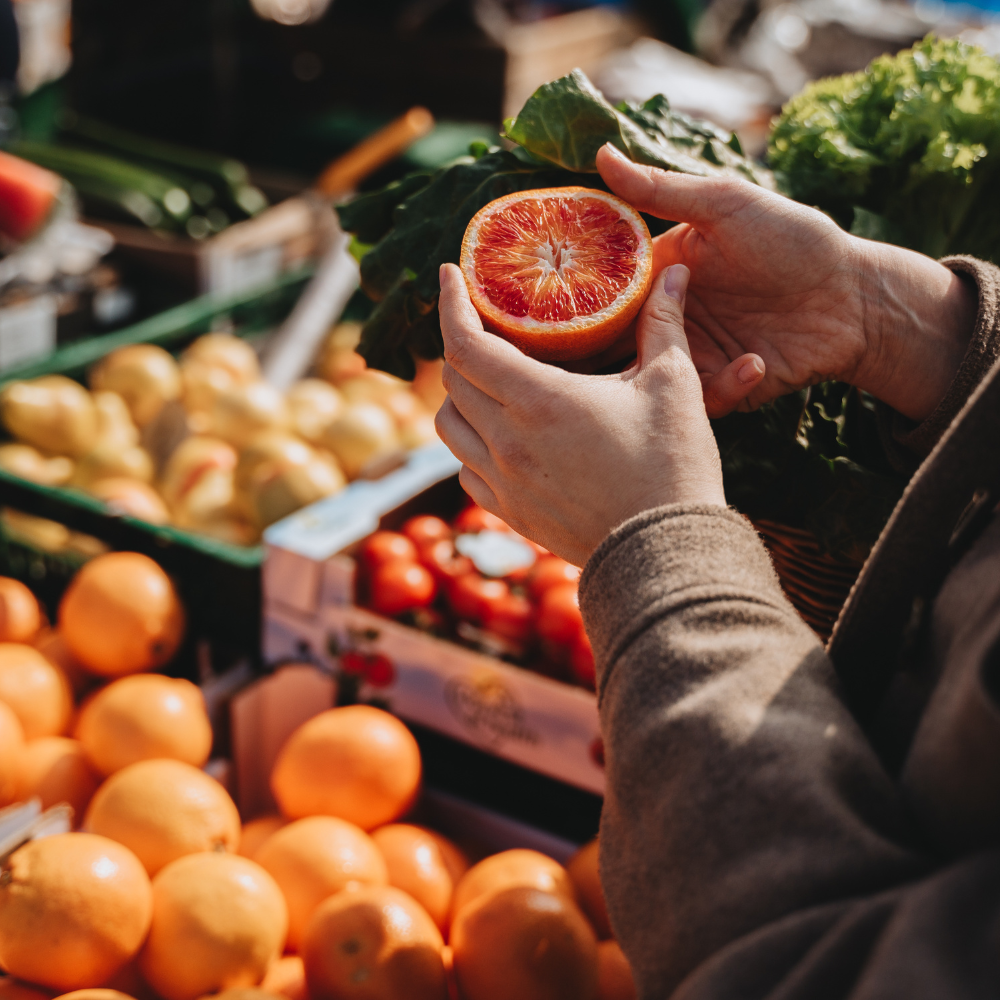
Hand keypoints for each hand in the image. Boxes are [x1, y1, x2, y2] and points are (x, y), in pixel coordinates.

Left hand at [434, 262, 724, 566]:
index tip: (449, 276)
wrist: (666, 554)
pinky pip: (466, 469)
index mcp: (538, 401)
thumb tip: (675, 272)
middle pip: (453, 379)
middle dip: (461, 343)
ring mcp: (503, 482)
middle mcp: (507, 441)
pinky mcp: (509, 513)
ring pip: (449, 426)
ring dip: (459, 396)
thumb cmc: (672, 467)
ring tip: (488, 380)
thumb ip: (663, 323)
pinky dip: (471, 443)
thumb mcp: (674, 386)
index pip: (465, 342)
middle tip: (486, 326)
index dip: (450, 303)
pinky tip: (500, 435)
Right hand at [597, 144, 975, 420]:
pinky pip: (701, 400)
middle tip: (599, 360)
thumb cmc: (795, 240)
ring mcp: (693, 355)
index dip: (576, 301)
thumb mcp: (726, 205)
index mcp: (660, 273)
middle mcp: (668, 317)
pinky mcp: (721, 388)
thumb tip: (600, 152)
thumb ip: (660, 188)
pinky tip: (757, 361)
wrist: (855, 298)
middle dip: (602, 357)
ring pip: (649, 380)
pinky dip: (725, 386)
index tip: (555, 310)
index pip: (602, 291)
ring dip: (663, 376)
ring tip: (689, 360)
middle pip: (615, 344)